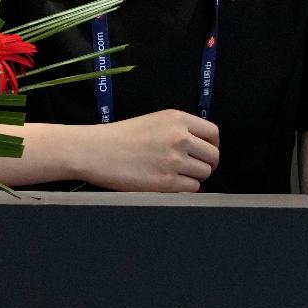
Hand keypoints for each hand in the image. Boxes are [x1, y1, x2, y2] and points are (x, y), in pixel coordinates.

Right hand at [76, 110, 219, 192]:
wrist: (94, 150)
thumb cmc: (119, 137)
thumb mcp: (153, 121)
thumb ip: (178, 130)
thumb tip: (201, 149)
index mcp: (177, 118)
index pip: (213, 133)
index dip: (212, 145)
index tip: (206, 152)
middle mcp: (180, 137)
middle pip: (213, 156)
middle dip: (207, 164)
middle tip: (194, 169)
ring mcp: (174, 160)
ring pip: (204, 173)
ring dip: (195, 177)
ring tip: (179, 176)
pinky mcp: (166, 182)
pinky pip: (192, 188)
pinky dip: (186, 189)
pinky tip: (173, 185)